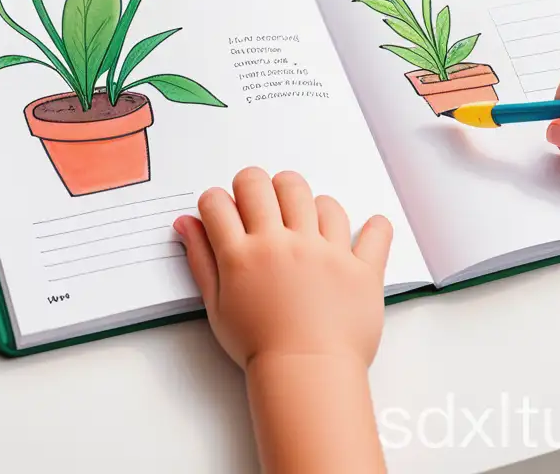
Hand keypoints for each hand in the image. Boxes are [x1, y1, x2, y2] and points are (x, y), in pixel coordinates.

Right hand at [174, 167, 392, 370]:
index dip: (216, 201)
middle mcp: (282, 243)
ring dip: (304, 201)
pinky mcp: (359, 266)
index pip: (218, 202)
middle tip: (259, 205)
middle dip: (253, 185)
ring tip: (303, 221)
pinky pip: (373, 232)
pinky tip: (367, 231)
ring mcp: (323, 251)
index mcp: (243, 255)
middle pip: (261, 184)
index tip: (224, 212)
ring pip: (313, 196)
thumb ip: (201, 260)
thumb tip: (186, 223)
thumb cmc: (259, 347)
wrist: (306, 376)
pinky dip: (373, 228)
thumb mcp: (217, 307)